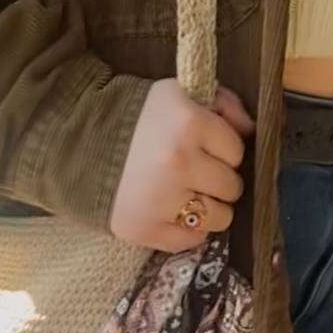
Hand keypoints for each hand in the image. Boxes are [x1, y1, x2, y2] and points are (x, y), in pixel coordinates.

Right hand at [109, 79, 253, 250]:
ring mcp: (162, 201)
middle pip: (232, 186)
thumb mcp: (180, 92)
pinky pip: (191, 240)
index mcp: (189, 123)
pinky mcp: (145, 229)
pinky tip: (176, 211)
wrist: (80, 141)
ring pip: (220, 218)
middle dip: (219, 178)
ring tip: (191, 194)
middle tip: (199, 171)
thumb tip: (252, 129)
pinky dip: (189, 229)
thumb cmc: (138, 115)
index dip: (224, 148)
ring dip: (210, 207)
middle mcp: (179, 163)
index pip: (236, 149)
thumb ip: (223, 104)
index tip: (207, 146)